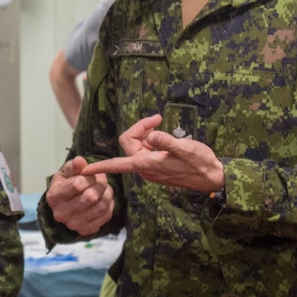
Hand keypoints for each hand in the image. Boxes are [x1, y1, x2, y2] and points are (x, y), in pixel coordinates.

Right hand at [45, 156, 114, 235]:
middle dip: (100, 184)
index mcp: (54, 197)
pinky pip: (106, 216)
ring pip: (101, 206)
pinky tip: (104, 198)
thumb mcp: (67, 172)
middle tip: (102, 178)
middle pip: (91, 197)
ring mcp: (73, 224)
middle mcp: (61, 213)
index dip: (89, 176)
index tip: (92, 174)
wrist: (64, 205)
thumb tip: (80, 160)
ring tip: (104, 187)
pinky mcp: (85, 230)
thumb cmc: (66, 185)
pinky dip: (109, 205)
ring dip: (107, 193)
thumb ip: (74, 166)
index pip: (77, 184)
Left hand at [79, 114, 224, 192]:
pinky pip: (146, 150)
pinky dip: (151, 140)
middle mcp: (145, 168)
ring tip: (161, 125)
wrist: (212, 177)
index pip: (117, 164)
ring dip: (146, 133)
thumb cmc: (200, 163)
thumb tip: (151, 136)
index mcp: (147, 164)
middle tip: (157, 119)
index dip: (100, 166)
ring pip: (138, 146)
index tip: (84, 169)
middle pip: (129, 144)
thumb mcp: (185, 148)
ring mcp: (151, 168)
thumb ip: (166, 142)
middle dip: (139, 128)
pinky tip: (163, 136)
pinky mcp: (157, 166)